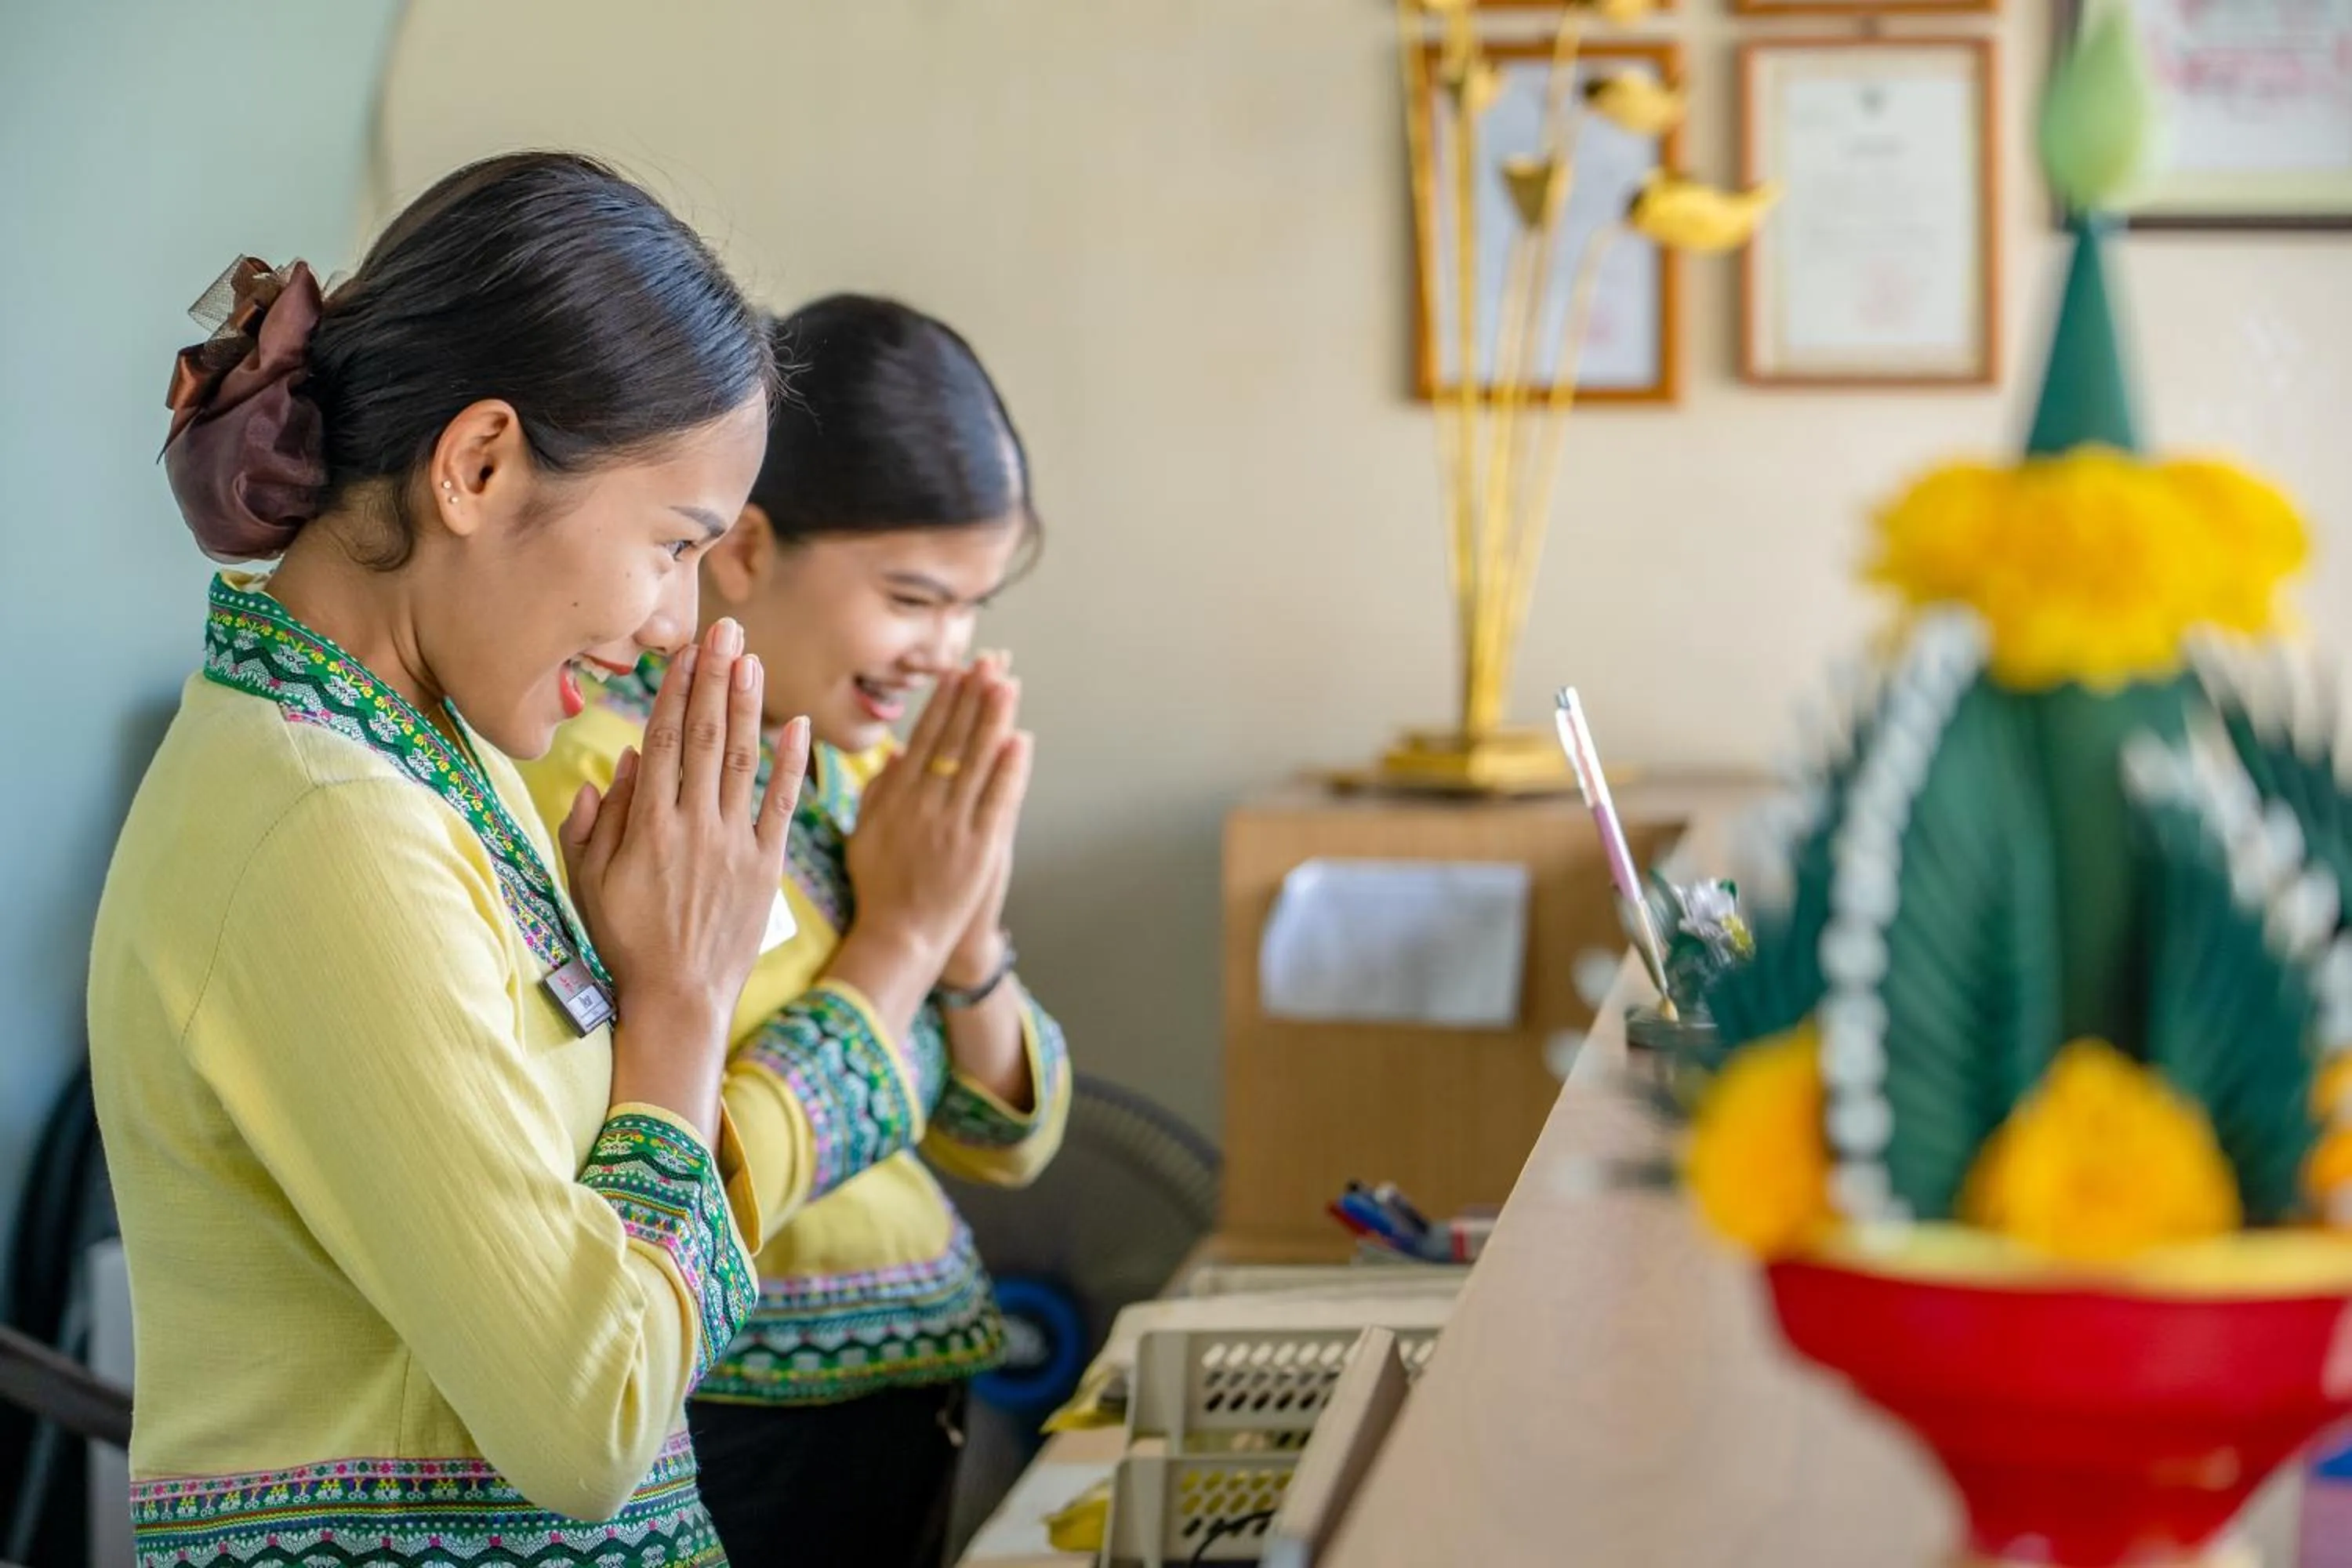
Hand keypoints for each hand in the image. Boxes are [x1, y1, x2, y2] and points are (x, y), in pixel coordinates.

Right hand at [558, 619, 809, 1135]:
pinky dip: (793, 763)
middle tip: (725, 629)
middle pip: (705, 736)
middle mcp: (692, 825)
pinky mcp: (766, 865)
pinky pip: (782, 804)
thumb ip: (597, 822)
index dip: (676, 690)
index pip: (663, 740)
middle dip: (715, 677)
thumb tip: (619, 763)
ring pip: (741, 759)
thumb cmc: (627, 941)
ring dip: (748, 704)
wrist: (679, 1000)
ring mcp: (733, 843)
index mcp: (646, 825)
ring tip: (753, 657)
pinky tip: (798, 724)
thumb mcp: (590, 882)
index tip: (684, 649)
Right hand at [844, 659, 1031, 978]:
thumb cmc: (879, 888)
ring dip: (993, 721)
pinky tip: (1019, 741)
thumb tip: (896, 755)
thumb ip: (879, 793)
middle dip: (971, 699)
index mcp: (896, 799)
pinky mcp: (979, 849)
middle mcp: (924, 806)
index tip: (956, 672)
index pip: (924, 739)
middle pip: (952, 741)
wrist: (898, 937)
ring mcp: (953, 826)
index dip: (943, 704)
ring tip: (1007, 685)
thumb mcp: (865, 834)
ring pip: (976, 763)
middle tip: (988, 662)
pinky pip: (997, 801)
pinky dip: (1009, 771)